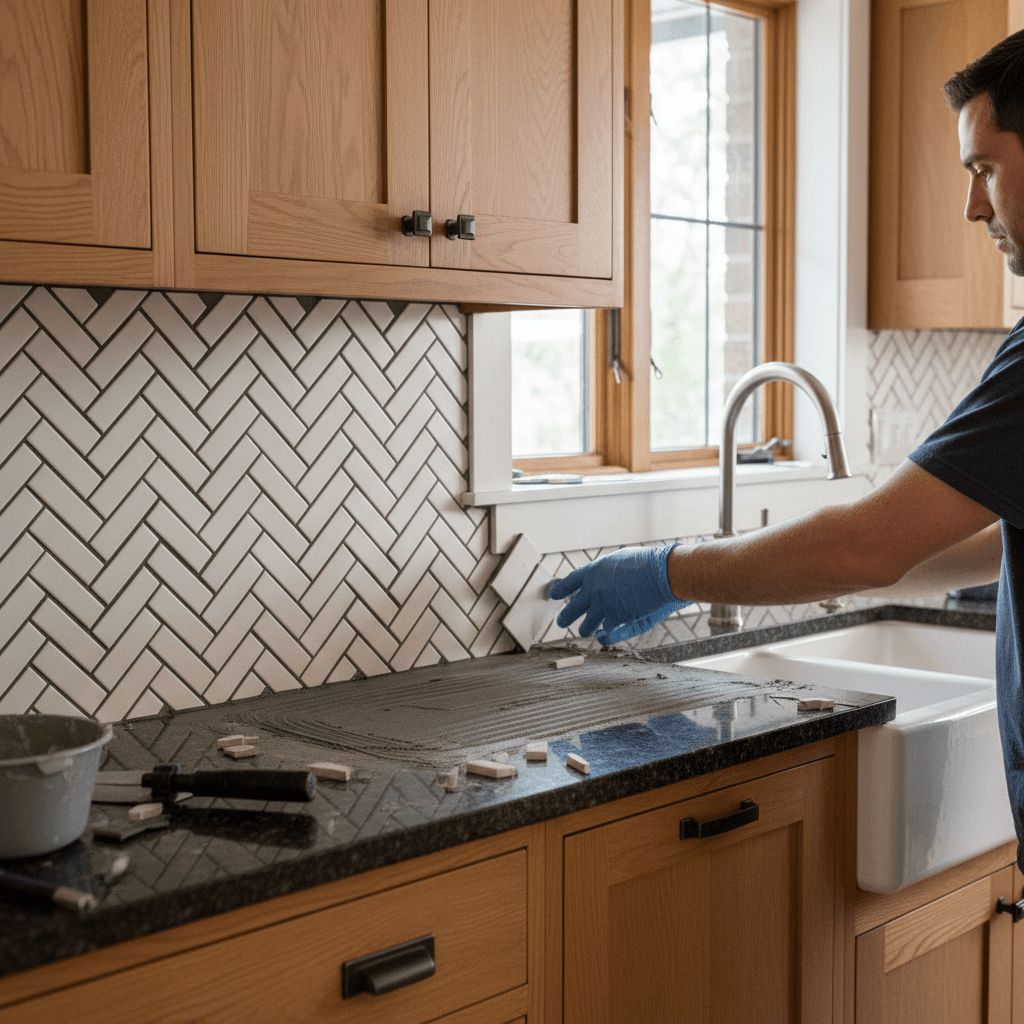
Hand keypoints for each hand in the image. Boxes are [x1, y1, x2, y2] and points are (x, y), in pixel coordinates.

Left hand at [550, 544, 689, 644]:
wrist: (663, 574)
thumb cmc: (648, 564)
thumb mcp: (621, 560)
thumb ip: (607, 573)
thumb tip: (599, 581)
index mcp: (594, 571)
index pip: (571, 581)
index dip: (561, 588)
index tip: (554, 595)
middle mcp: (594, 589)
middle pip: (573, 607)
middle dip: (565, 616)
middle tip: (560, 622)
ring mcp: (603, 606)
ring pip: (586, 624)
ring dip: (584, 628)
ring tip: (582, 631)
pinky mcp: (616, 620)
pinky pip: (604, 632)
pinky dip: (604, 635)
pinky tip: (602, 636)